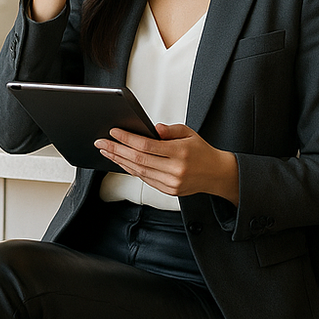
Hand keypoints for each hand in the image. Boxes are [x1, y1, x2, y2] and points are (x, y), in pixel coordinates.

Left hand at [95, 123, 239, 204]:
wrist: (216, 174)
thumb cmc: (202, 152)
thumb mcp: (188, 133)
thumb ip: (169, 130)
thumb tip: (151, 128)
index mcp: (180, 152)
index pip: (147, 145)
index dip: (127, 139)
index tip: (114, 132)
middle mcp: (175, 169)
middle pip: (138, 159)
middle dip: (116, 150)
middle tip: (102, 143)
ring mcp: (170, 182)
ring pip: (138, 171)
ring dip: (120, 161)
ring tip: (107, 152)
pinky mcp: (168, 190)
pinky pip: (144, 179)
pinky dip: (130, 169)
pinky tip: (121, 162)